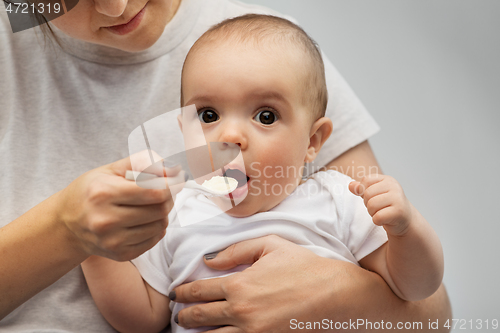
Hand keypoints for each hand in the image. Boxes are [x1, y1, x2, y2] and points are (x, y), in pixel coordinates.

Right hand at [55, 152, 178, 260]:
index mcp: (104, 193)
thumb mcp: (112, 169)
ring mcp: (113, 241)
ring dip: (162, 213)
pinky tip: (144, 220)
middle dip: (168, 198)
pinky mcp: (120, 254)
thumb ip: (143, 162)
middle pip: (160, 209)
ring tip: (150, 205)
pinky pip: (154, 240)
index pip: (155, 191)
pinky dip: (156, 228)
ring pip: (160, 225)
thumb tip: (174, 169)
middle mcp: (106, 220)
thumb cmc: (91, 191)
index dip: (171, 184)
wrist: (66, 225)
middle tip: (163, 192)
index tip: (174, 180)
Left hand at [170, 235, 384, 331]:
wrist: (334, 293)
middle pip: (200, 317)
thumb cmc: (303, 266)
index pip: (200, 291)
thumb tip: (209, 260)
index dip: (183, 292)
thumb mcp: (270, 245)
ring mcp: (252, 332)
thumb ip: (236, 250)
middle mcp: (241, 311)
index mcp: (239, 284)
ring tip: (190, 331)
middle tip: (178, 314)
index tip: (176, 293)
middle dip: (184, 316)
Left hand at [349, 174, 411, 236]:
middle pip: (367, 194)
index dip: (364, 191)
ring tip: (381, 213)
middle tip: (378, 208)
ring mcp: (398, 199)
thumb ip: (361, 189)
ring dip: (372, 213)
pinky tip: (385, 220)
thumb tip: (351, 185)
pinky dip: (377, 221)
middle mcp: (394, 187)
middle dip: (368, 204)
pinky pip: (377, 217)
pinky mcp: (399, 212)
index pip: (366, 181)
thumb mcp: (373, 194)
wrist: (404, 219)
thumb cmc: (386, 205)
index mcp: (387, 179)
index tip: (374, 197)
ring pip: (371, 205)